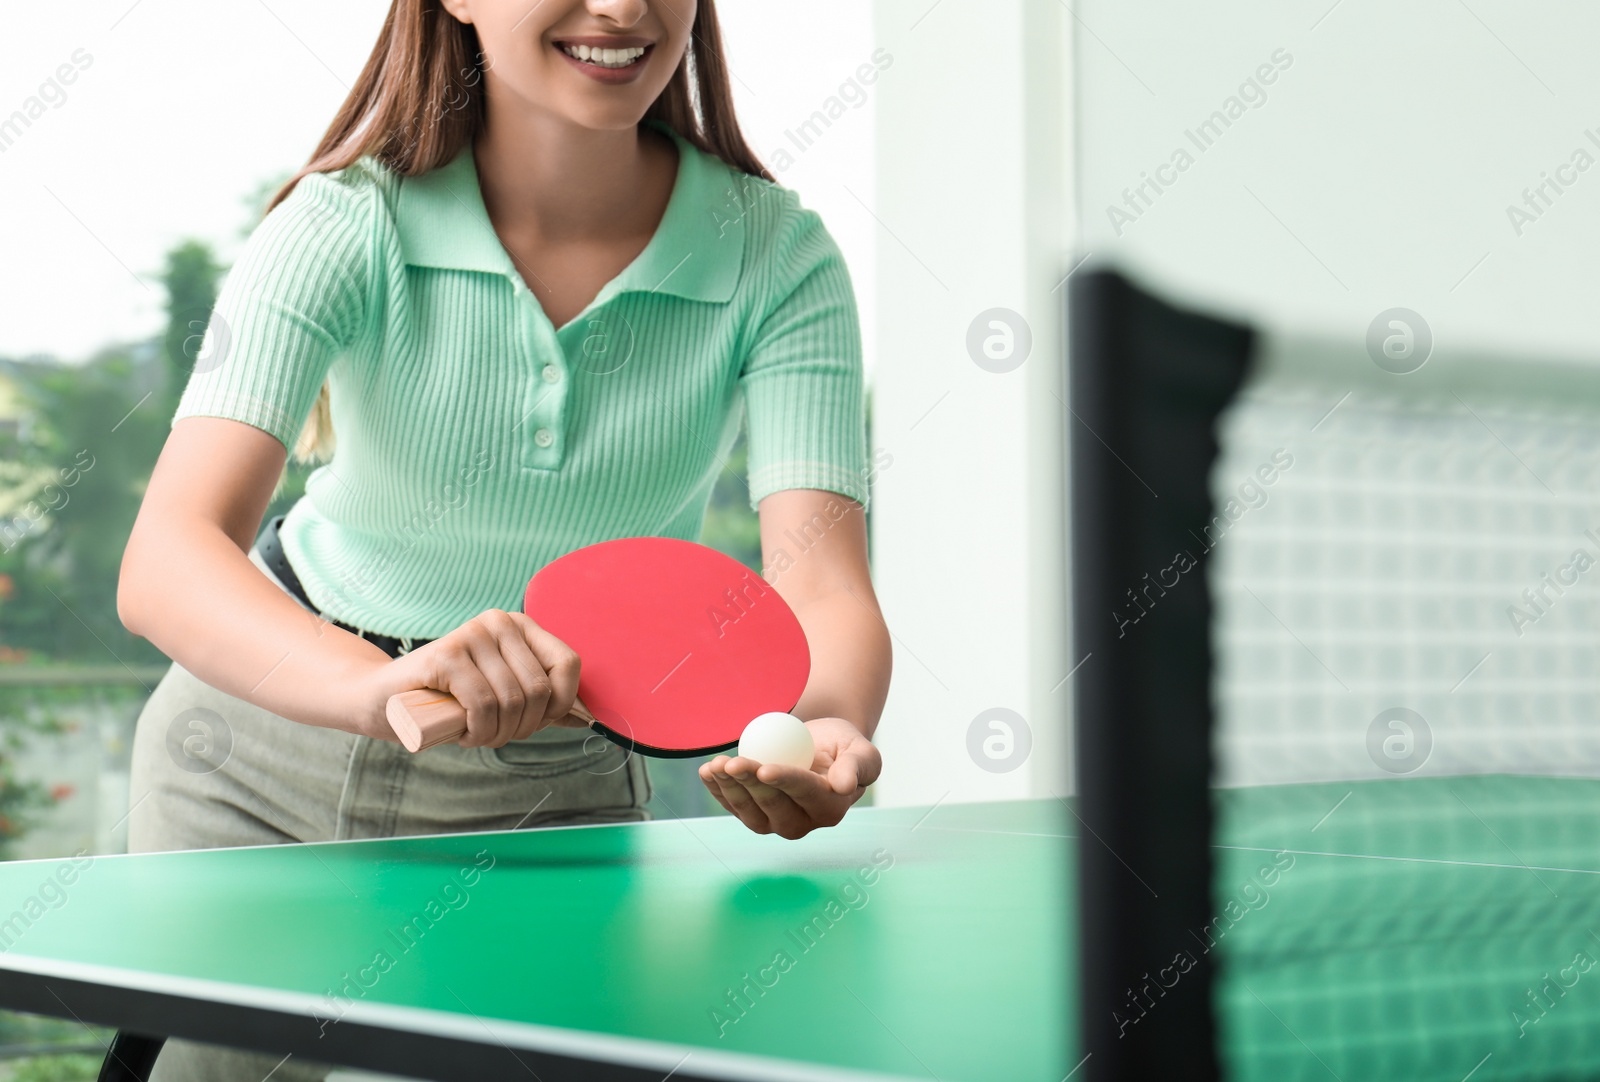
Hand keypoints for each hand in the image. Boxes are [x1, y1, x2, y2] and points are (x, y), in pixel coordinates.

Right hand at [351, 609, 589, 748]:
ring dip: (497, 734)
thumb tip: (585, 718)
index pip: (568, 664)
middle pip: (539, 689)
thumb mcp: (502, 697)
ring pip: (512, 701)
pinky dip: (478, 731)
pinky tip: (463, 733)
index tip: (535, 723)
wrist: (384, 700)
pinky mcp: (446, 654)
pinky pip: (483, 705)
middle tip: (495, 735)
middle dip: (522, 727)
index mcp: (520, 627)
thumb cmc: (449, 701)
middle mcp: (499, 622)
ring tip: (476, 734)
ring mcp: (471, 634)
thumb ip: (540, 703)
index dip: (560, 704)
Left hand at [698, 717, 880, 838]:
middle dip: (751, 785)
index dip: (785, 782)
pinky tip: (707, 771)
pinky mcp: (754, 814)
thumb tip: (844, 786)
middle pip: (774, 807)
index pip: (806, 794)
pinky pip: (733, 806)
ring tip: (716, 764)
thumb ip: (858, 766)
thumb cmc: (844, 746)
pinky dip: (717, 789)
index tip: (765, 768)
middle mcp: (803, 822)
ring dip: (729, 789)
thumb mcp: (862, 751)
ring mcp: (776, 822)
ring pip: (750, 813)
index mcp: (831, 808)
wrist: (819, 746)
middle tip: (734, 762)